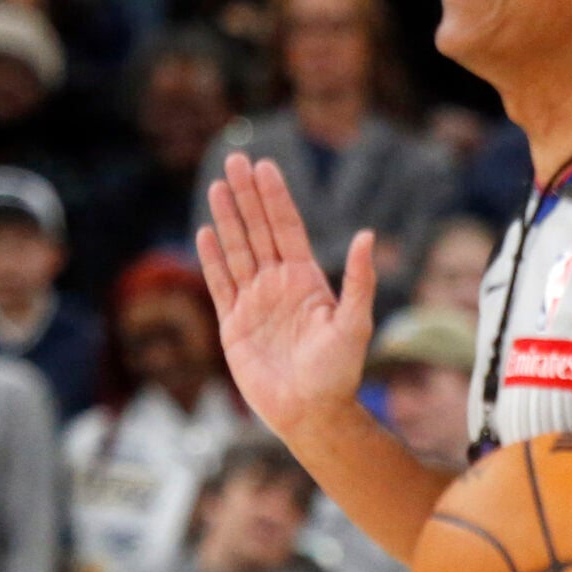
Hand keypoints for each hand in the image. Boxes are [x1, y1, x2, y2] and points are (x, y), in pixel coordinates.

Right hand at [196, 155, 379, 442]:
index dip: (275, 198)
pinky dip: (212, 259)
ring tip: (217, 185)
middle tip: (235, 159)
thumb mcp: (354, 323)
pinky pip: (220, 284)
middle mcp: (279, 286)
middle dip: (247, 196)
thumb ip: (359, 280)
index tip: (265, 166)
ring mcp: (254, 303)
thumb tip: (366, 236)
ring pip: (237, 251)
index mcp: (306, 281)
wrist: (311, 412)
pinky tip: (205, 232)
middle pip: (259, 231)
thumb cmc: (338, 373)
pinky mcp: (233, 325)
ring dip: (227, 219)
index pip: (287, 229)